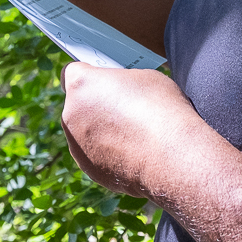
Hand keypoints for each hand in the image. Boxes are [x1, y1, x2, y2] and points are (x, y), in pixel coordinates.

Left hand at [60, 63, 207, 200]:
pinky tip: (134, 154)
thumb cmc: (161, 110)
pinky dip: (109, 155)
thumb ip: (121, 82)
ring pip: (85, 133)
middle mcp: (70, 114)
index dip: (89, 76)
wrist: (171, 156)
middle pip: (78, 105)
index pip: (72, 72)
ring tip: (133, 135)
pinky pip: (95, 156)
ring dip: (101, 132)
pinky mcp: (89, 168)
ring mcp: (77, 145)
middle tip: (124, 109)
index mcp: (81, 84)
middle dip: (96, 106)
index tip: (103, 82)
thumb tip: (120, 91)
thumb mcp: (144, 78)